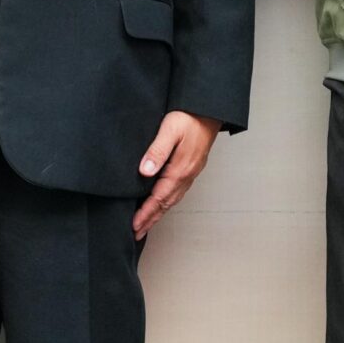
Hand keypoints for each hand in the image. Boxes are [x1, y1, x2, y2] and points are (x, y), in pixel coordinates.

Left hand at [131, 111, 221, 237]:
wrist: (209, 110)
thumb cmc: (189, 117)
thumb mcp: (170, 130)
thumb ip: (157, 151)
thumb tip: (144, 172)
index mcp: (180, 169)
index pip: (159, 198)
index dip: (146, 213)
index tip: (135, 225)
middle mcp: (187, 175)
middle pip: (166, 204)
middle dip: (151, 219)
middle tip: (138, 233)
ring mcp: (191, 172)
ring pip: (173, 199)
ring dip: (159, 213)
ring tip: (147, 223)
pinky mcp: (191, 167)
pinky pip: (178, 191)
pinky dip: (167, 201)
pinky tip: (162, 202)